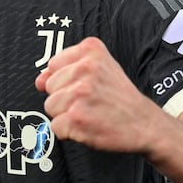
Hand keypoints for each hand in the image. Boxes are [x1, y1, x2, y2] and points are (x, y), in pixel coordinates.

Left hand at [35, 37, 159, 152]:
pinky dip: (69, 131)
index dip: (66, 79)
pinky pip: (55, 126)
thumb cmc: (120, 97)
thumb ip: (65, 69)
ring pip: (50, 106)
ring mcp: (80, 93)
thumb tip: (38, 81)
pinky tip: (88, 125)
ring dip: (66, 114)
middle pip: (49, 86)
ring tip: (89, 112)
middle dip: (64, 97)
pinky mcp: (76, 118)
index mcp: (91, 50)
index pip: (53, 64)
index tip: (86, 85)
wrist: (144, 123)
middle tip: (90, 101)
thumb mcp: (99, 69)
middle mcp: (85, 69)